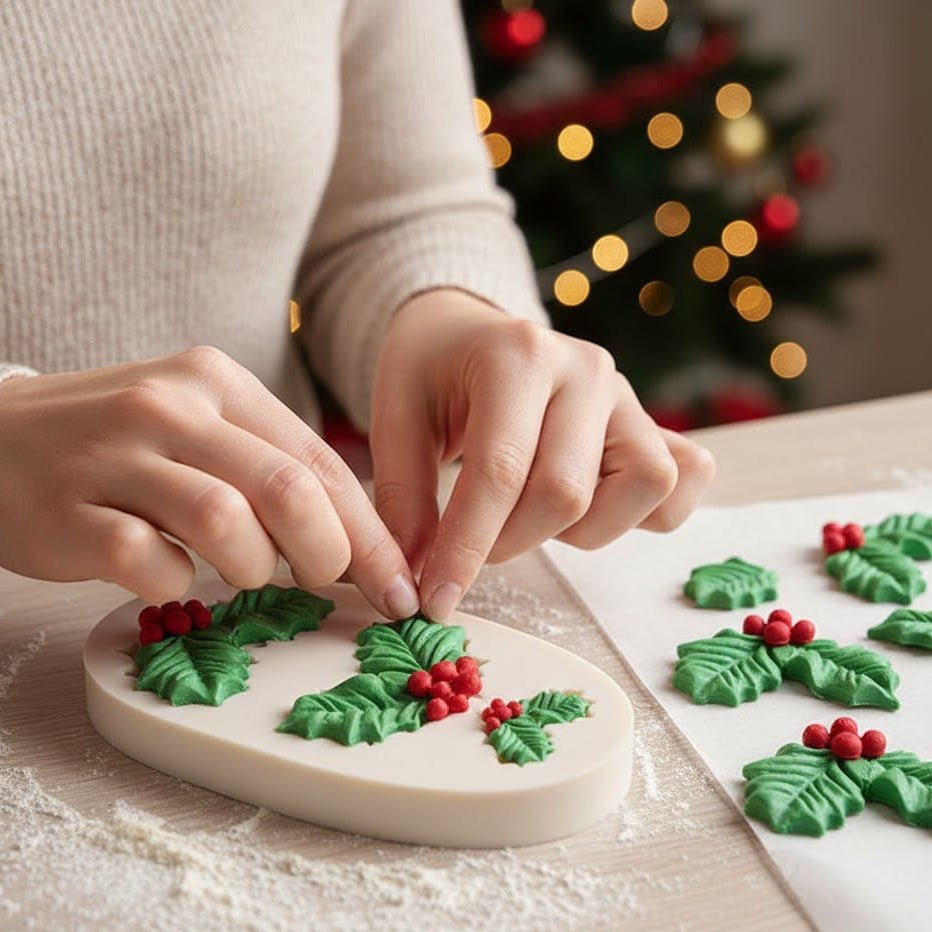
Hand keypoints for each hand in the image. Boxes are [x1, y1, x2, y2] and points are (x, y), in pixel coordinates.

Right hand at [0, 348, 418, 615]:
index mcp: (218, 382)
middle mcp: (172, 406)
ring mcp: (115, 455)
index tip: (396, 585)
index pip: (320, 461)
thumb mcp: (199, 426)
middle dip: (328, 554)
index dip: (370, 533)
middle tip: (322, 582)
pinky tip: (168, 574)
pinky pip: (146, 561)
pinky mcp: (68, 511)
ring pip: (226, 520)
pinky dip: (173, 582)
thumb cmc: (118, 445)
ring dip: (253, 567)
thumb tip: (353, 538)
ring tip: (241, 572)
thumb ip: (269, 466)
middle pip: (288, 488)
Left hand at [371, 290, 714, 619]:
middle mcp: (585, 369)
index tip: (437, 600)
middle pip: (567, 491)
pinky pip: (684, 476)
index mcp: (517, 356)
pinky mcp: (650, 421)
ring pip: (643, 485)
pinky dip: (645, 510)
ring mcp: (626, 394)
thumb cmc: (431, 373)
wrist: (469, 330)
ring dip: (584, 528)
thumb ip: (403, 499)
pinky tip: (592, 506)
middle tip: (474, 542)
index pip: (500, 471)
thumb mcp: (393, 417)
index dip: (467, 549)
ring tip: (535, 513)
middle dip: (510, 542)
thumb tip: (414, 585)